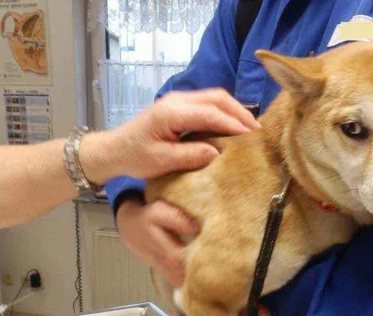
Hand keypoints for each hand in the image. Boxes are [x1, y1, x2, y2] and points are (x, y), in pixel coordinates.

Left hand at [82, 89, 259, 183]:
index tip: (251, 137)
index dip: (233, 124)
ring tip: (250, 129)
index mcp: (171, 113)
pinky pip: (208, 103)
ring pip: (214, 98)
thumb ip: (189, 156)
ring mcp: (178, 100)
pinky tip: (234, 126)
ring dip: (234, 111)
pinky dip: (224, 112)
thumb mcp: (160, 162)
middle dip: (240, 113)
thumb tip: (216, 152)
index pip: (209, 113)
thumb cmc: (134, 157)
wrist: (115, 149)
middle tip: (257, 132)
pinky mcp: (180, 105)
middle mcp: (176, 100)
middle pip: (217, 98)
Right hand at [117, 199, 270, 315]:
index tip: (248, 299)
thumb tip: (197, 226)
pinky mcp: (184, 277)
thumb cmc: (147, 218)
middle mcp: (180, 274)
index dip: (227, 289)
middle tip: (262, 313)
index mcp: (176, 260)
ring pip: (207, 297)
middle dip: (234, 306)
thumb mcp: (158, 211)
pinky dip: (221, 300)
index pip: (204, 280)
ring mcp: (181, 278)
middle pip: (208, 295)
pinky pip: (204, 291)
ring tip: (260, 313)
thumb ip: (176, 218)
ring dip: (231, 307)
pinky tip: (243, 306)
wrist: (131, 228)